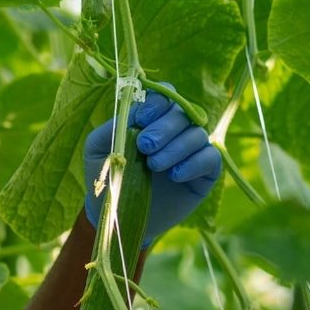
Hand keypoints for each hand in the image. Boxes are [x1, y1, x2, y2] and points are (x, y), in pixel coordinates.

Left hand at [83, 90, 220, 246]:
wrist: (120, 215)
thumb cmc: (109, 177)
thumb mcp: (99, 150)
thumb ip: (112, 128)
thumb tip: (134, 114)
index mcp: (152, 119)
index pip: (164, 95)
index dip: (156, 103)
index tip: (141, 120)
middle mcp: (175, 130)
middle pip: (182, 112)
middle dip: (164, 127)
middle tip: (145, 146)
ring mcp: (192, 150)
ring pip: (197, 134)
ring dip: (176, 147)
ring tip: (154, 166)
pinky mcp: (204, 172)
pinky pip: (211, 157)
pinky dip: (193, 163)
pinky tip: (174, 176)